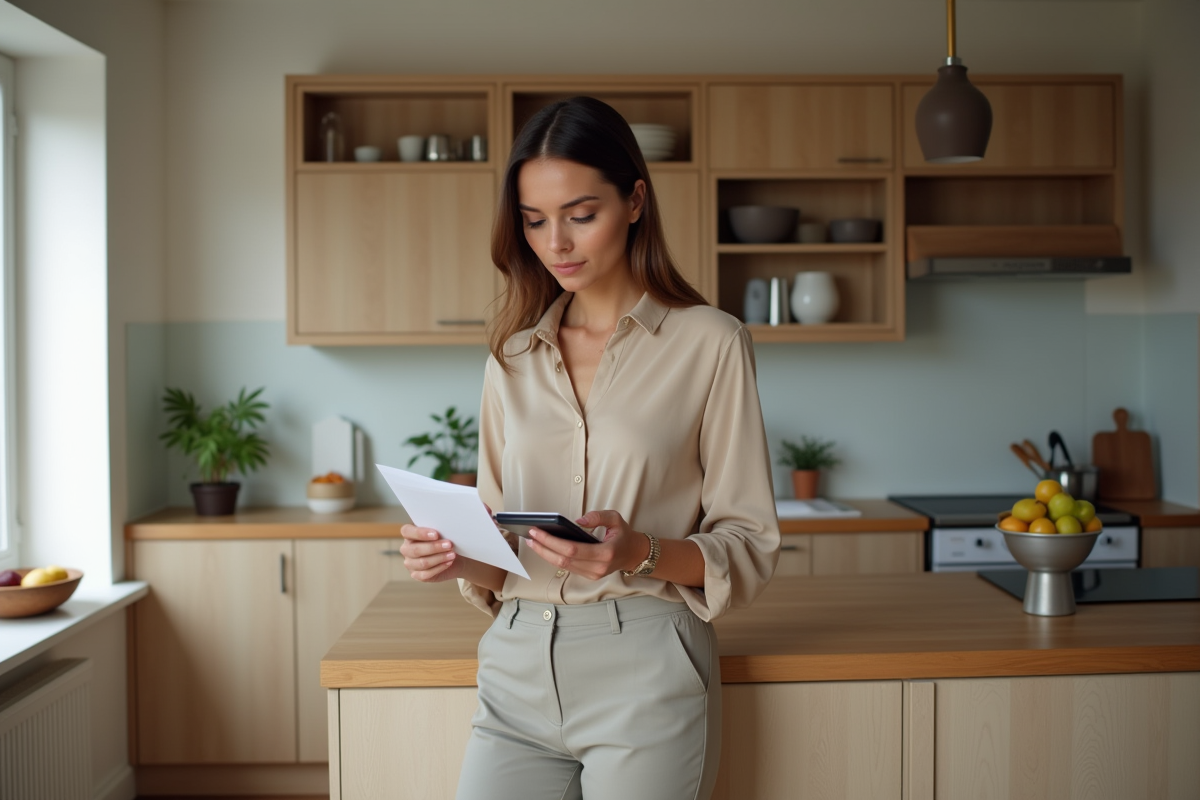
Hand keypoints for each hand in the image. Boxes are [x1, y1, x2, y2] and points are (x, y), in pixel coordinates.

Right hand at [399, 523, 464, 582]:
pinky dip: (439, 567)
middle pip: (415, 550)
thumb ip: (437, 530)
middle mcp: (406, 549)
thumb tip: (444, 529)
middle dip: (434, 547)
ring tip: (452, 554)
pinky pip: (426, 574)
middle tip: (449, 544)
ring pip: (422, 563)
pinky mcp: (417, 575)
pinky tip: (448, 562)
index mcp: (409, 535)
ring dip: (439, 558)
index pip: (406, 531)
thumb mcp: (441, 533)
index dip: (420, 533)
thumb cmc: (444, 541)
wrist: (453, 557)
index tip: (436, 534)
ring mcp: (410, 563)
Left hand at [526, 509, 649, 580]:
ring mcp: (592, 574)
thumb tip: (578, 521)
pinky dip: (553, 558)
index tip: (537, 532)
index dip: (551, 542)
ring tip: (532, 541)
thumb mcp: (615, 518)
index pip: (572, 550)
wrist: (634, 554)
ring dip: (545, 554)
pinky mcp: (588, 576)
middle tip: (529, 536)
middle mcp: (598, 568)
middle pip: (563, 560)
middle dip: (543, 548)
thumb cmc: (623, 535)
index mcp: (605, 553)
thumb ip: (598, 516)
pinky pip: (567, 567)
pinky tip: (544, 548)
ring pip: (562, 566)